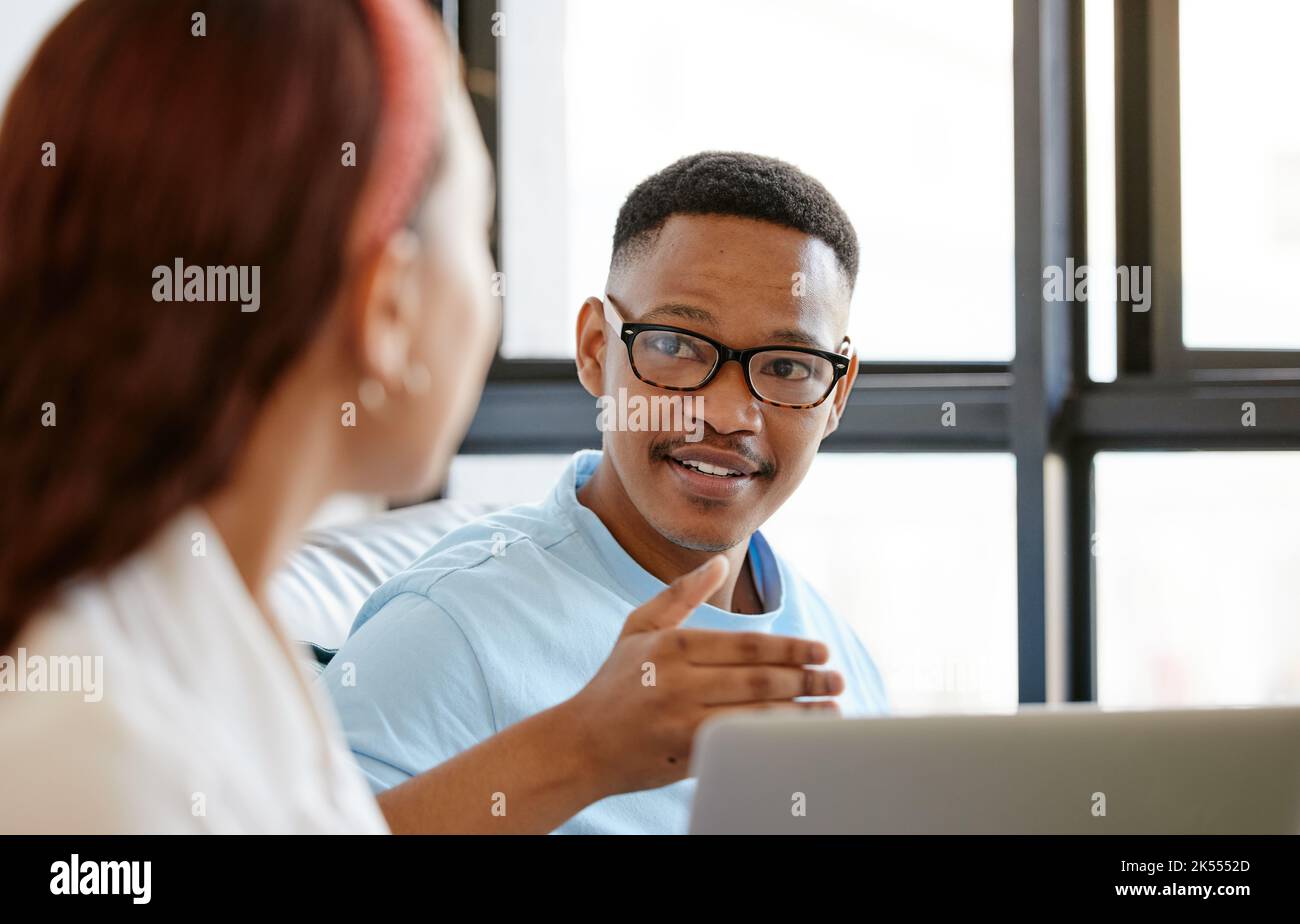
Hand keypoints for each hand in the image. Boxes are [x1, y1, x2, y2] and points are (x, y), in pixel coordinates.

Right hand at [563, 555, 842, 797]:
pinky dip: (775, 739)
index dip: (791, 647)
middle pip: (759, 679)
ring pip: (757, 714)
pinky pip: (742, 745)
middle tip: (837, 678)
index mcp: (672, 647)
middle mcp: (678, 683)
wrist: (579, 745)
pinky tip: (800, 736)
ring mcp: (683, 723)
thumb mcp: (639, 628)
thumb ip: (680, 594)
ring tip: (832, 705)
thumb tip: (717, 562)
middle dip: (807, 679)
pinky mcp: (686, 758)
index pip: (747, 645)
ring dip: (803, 711)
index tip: (822, 650)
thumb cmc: (614, 682)